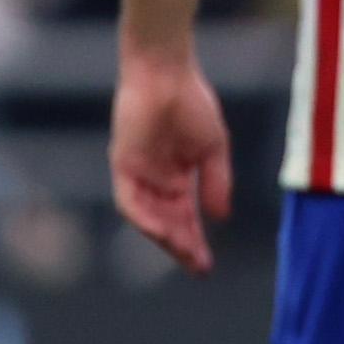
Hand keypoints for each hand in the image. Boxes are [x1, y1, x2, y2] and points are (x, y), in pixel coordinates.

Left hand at [108, 50, 233, 274]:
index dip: (195, 241)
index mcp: (176, 176)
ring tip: (185, 253)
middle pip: (166, 223)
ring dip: (165, 237)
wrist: (167, 75)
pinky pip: (129, 201)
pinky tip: (162, 232)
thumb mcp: (213, 149)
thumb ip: (217, 182)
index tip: (207, 264)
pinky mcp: (123, 165)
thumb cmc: (192, 104)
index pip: (184, 217)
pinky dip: (144, 218)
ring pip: (147, 217)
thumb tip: (221, 216)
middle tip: (198, 268)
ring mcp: (137, 174)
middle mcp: (154, 180)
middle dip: (181, 247)